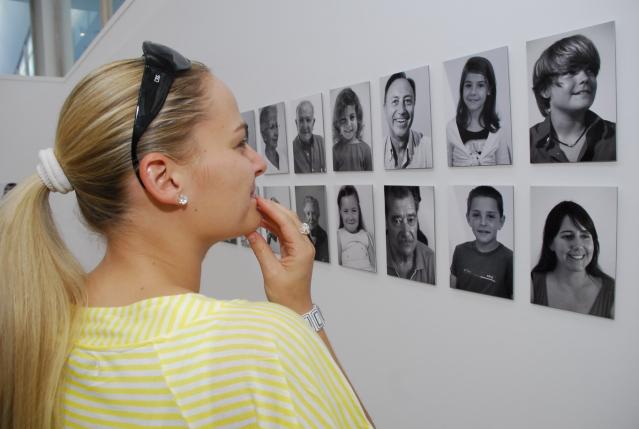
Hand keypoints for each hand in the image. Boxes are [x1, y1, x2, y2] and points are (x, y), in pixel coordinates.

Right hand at [246, 196, 315, 314]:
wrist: (297, 309)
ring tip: (257, 209)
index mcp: (302, 249)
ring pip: (287, 225)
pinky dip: (273, 226)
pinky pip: (284, 233)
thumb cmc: (287, 296)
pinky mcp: (295, 251)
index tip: (259, 201)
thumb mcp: (271, 272)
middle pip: (289, 219)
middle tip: (257, 200)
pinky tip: (262, 222)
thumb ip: (261, 250)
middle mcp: (304, 246)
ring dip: (273, 216)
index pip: (286, 222)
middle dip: (273, 208)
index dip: (272, 209)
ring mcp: (301, 248)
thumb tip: (251, 232)